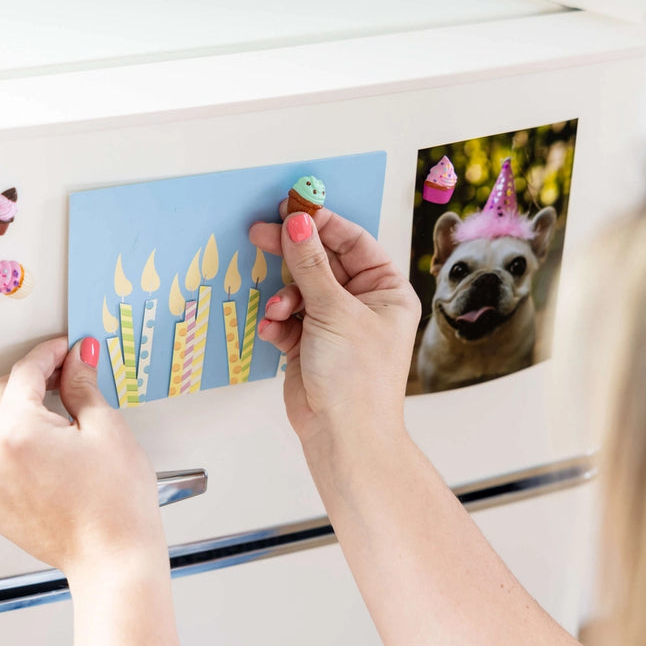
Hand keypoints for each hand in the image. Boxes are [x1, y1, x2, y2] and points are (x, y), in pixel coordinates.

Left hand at [0, 337, 165, 578]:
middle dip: (31, 379)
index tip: (66, 349)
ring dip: (0, 408)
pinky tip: (31, 444)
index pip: (24, 373)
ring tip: (37, 410)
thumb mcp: (106, 428)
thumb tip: (77, 359)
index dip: (49, 354)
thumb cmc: (116, 501)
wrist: (113, 555)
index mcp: (18, 431)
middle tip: (65, 376)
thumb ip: (82, 386)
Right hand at [249, 204, 419, 447]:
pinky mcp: (310, 344)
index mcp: (386, 290)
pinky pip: (289, 318)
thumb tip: (297, 222)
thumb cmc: (356, 376)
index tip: (290, 209)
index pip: (353, 242)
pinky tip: (275, 331)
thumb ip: (311, 264)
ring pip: (300, 290)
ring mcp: (334, 324)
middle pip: (322, 263)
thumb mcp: (334, 310)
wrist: (342, 436)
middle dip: (293, 254)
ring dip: (284, 296)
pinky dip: (279, 321)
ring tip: (279, 310)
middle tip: (260, 234)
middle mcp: (363, 304)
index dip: (321, 224)